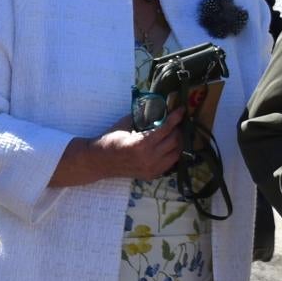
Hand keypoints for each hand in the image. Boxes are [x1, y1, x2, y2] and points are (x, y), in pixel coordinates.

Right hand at [66, 108, 182, 185]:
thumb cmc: (111, 140)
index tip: (181, 110)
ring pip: (176, 152)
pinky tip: (168, 146)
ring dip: (177, 141)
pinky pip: (171, 162)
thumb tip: (160, 106)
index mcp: (141, 144)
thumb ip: (143, 116)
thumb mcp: (126, 123)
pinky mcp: (152, 175)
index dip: (175, 117)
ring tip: (173, 133)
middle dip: (177, 129)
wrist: (100, 161)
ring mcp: (152, 168)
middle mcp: (149, 158)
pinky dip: (173, 152)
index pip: (166, 128)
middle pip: (175, 140)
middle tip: (175, 121)